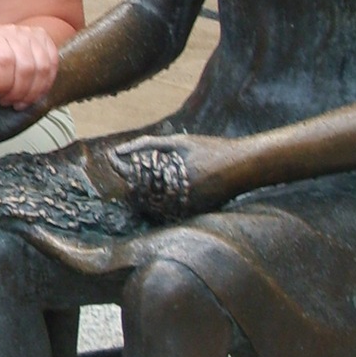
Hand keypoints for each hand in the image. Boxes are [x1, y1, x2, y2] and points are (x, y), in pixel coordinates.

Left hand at [0, 23, 58, 109]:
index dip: (3, 82)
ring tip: (19, 101)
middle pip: (24, 66)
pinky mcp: (45, 40)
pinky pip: (52, 66)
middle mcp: (11, 32)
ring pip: (41, 68)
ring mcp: (30, 34)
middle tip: (8, 101)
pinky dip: (44, 85)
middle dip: (17, 91)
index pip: (2, 59)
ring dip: (32, 91)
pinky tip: (32, 94)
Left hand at [95, 133, 235, 220]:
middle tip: (126, 167)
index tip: (111, 157)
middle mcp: (177, 195)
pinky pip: (165, 210)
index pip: (135, 174)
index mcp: (171, 176)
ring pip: (149, 205)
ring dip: (142, 192)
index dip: (120, 166)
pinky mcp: (192, 214)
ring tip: (142, 178)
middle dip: (130, 180)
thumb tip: (118, 150)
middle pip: (139, 194)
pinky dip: (158, 200)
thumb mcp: (179, 141)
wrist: (243, 166)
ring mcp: (184, 208)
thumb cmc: (211, 149)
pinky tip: (161, 187)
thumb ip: (148, 144)